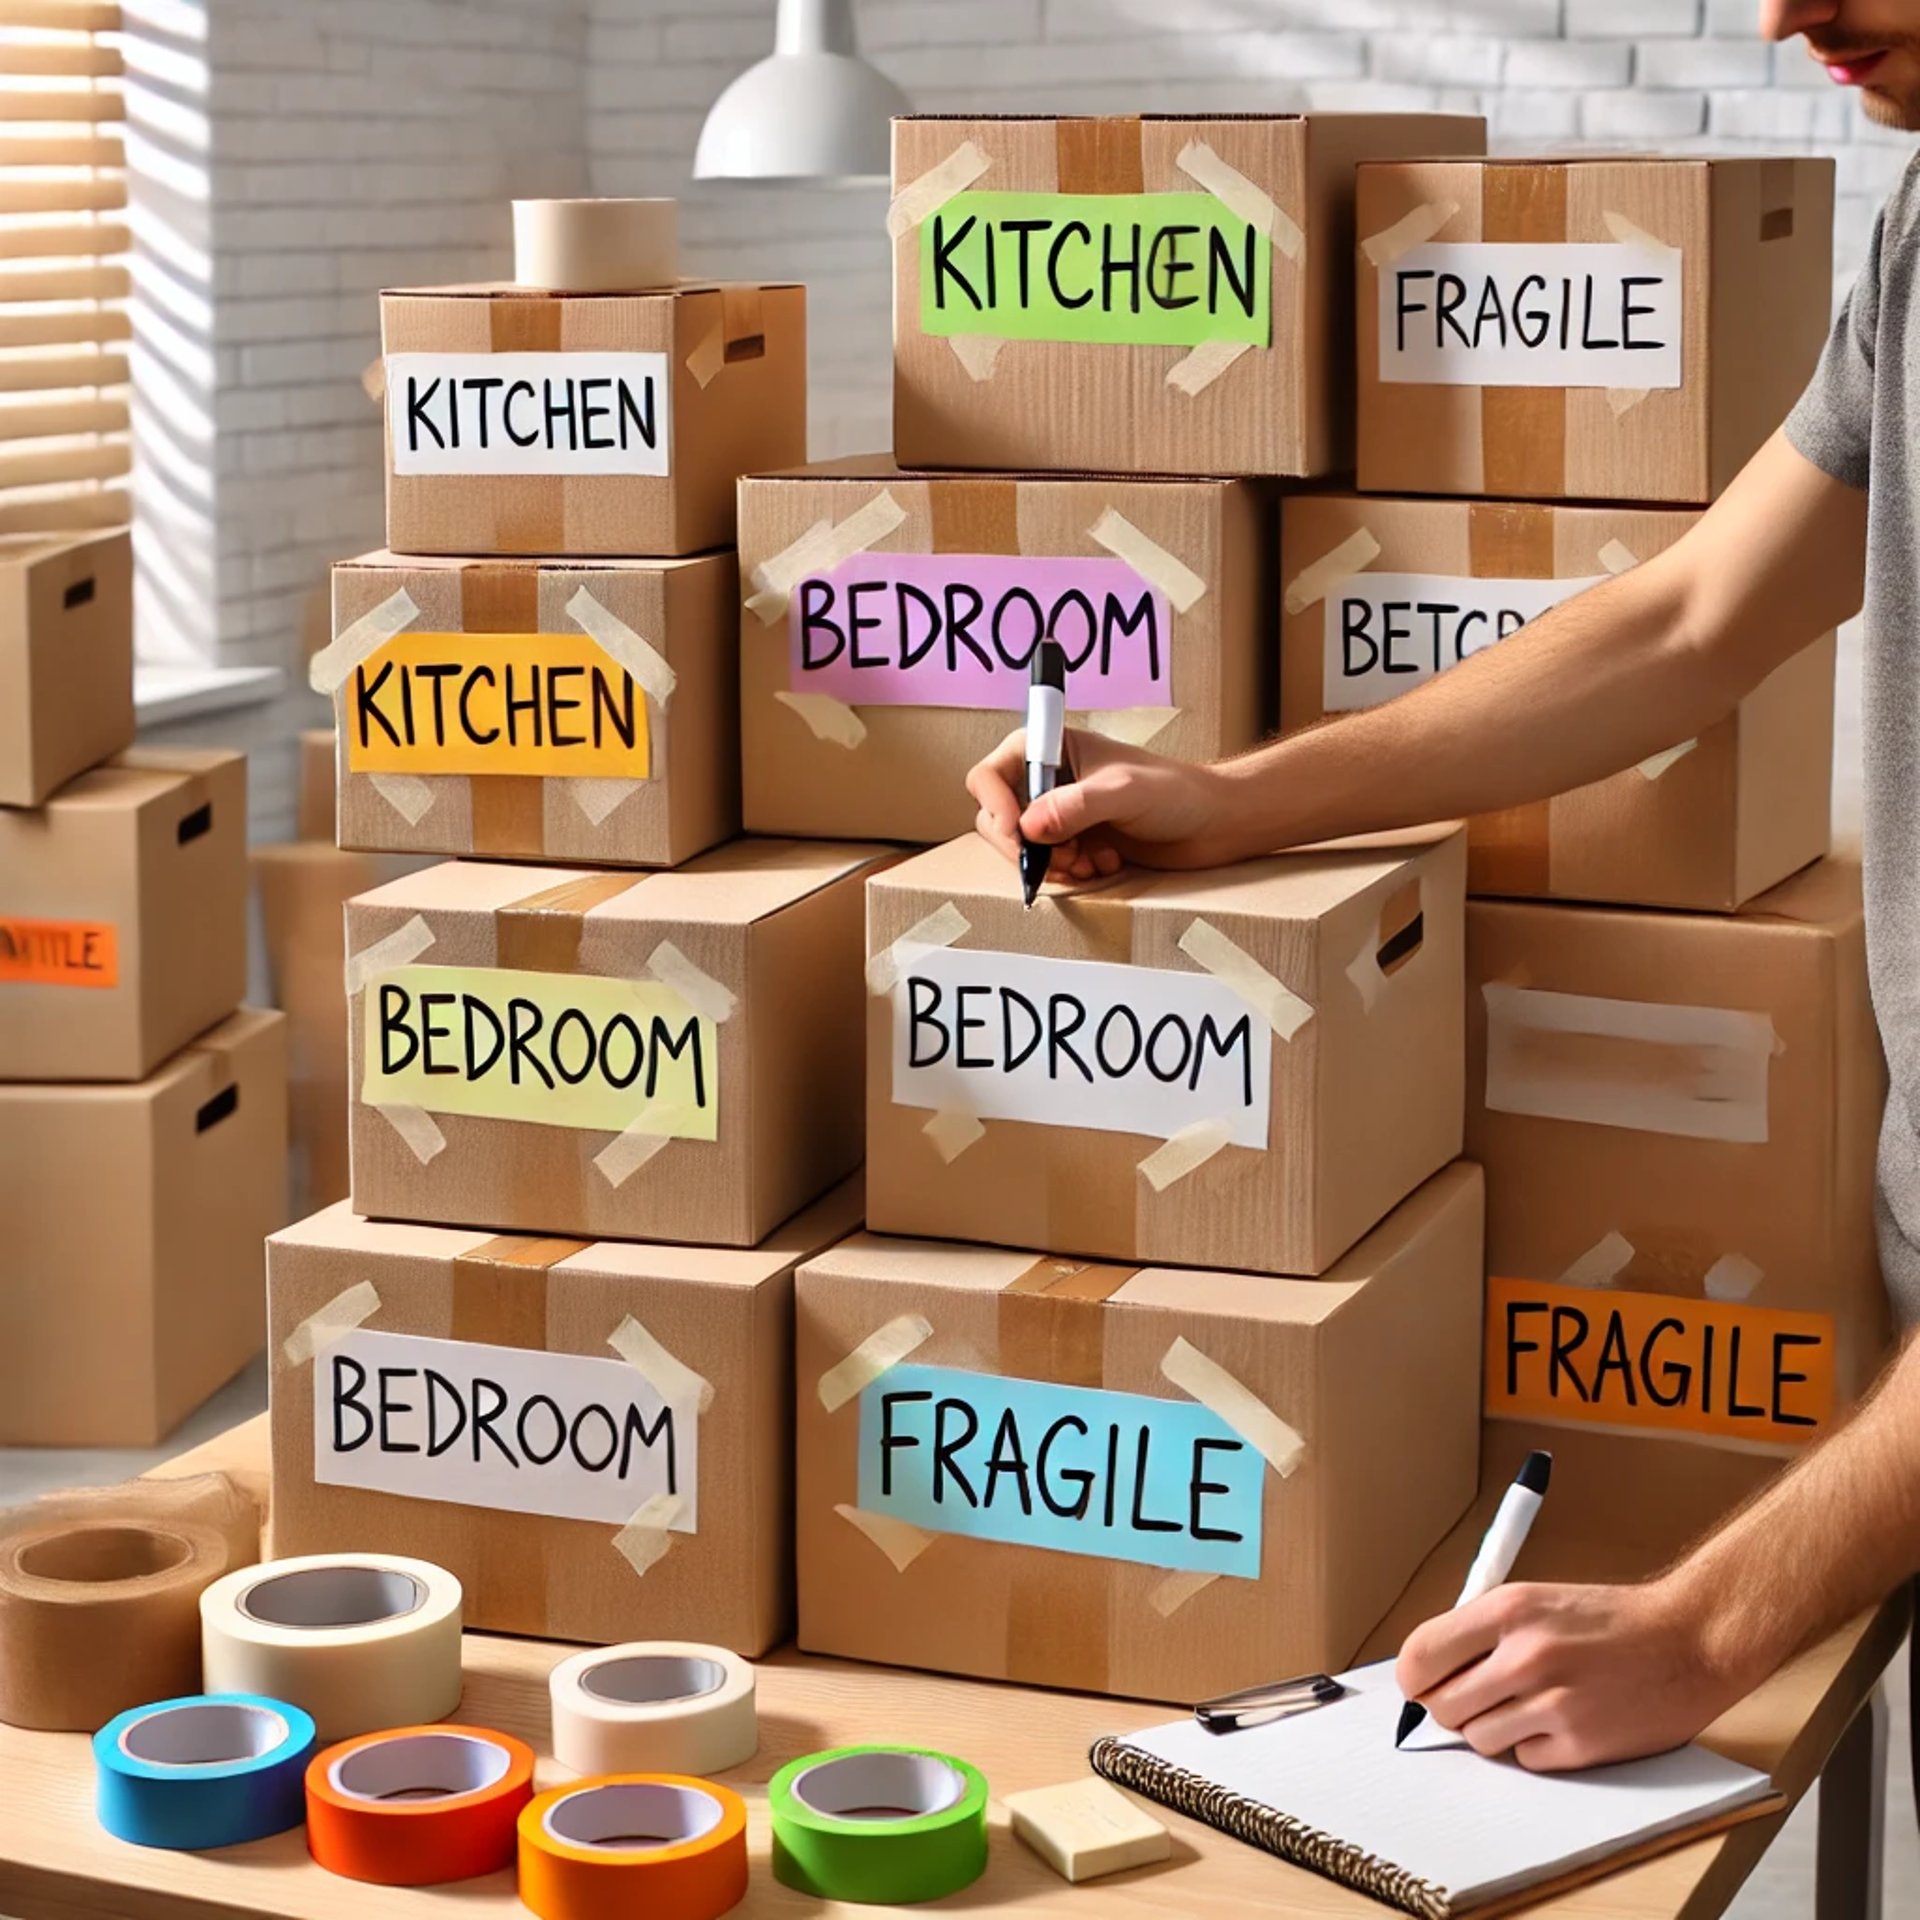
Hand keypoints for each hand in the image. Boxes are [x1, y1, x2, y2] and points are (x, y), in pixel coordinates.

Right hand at [965, 728, 1245, 880]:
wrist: (1213, 824)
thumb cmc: (1177, 792)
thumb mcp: (1124, 792)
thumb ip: (1076, 806)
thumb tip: (1029, 827)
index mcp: (1052, 748)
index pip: (991, 773)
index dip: (995, 803)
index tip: (1018, 831)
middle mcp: (1049, 780)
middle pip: (997, 817)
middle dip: (1026, 845)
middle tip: (1061, 858)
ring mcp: (1060, 813)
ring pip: (1023, 848)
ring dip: (1053, 864)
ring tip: (1091, 862)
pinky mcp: (1075, 842)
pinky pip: (1049, 867)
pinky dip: (1073, 873)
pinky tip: (1106, 864)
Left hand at [1394, 1579, 1758, 1771]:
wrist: (1689, 1640)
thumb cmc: (1609, 1620)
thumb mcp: (1536, 1601)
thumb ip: (1481, 1632)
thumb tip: (1426, 1671)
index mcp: (1508, 1610)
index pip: (1420, 1655)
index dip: (1414, 1677)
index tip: (1420, 1684)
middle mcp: (1526, 1656)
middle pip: (1443, 1705)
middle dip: (1451, 1707)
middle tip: (1476, 1698)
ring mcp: (1554, 1704)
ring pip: (1479, 1739)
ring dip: (1493, 1729)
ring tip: (1526, 1706)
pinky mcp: (1582, 1745)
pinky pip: (1525, 1759)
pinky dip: (1534, 1748)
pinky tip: (1560, 1723)